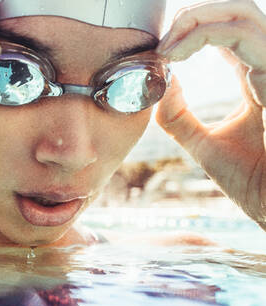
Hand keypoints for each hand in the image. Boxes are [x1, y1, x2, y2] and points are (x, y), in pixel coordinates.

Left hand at [155, 0, 265, 229]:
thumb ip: (178, 116)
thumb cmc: (252, 179)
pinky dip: (206, 35)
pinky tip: (177, 54)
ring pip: (243, 14)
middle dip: (192, 16)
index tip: (159, 52)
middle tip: (162, 40)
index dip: (191, 31)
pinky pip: (246, 37)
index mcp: (257, 77)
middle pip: (238, 11)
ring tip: (166, 47)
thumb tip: (159, 83)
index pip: (229, 33)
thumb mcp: (203, 143)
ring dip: (195, 22)